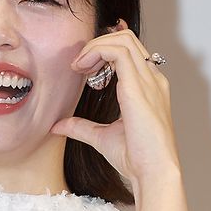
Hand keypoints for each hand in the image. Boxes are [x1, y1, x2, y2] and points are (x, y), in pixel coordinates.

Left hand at [49, 27, 180, 189]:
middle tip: (78, 66)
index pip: (131, 52)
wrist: (153, 172)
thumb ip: (81, 127)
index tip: (84, 67)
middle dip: (97, 44)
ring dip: (95, 46)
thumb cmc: (136, 158)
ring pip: (123, 40)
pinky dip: (97, 52)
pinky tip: (83, 69)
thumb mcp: (102, 137)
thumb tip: (58, 126)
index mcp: (149, 87)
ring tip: (78, 66)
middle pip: (127, 39)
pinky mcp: (137, 86)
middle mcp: (152, 79)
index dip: (105, 49)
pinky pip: (118, 51)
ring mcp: (148, 80)